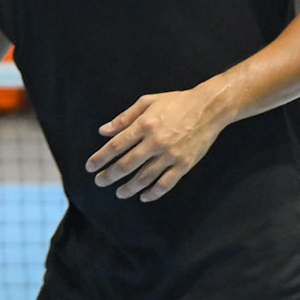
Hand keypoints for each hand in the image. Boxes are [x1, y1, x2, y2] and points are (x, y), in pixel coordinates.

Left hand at [86, 88, 226, 201]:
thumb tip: (103, 131)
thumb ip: (123, 118)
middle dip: (109, 175)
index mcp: (144, 125)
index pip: (116, 145)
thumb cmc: (175, 102)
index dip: (101, 158)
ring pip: (145, 177)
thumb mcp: (146, 102)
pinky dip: (153, 193)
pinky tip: (143, 196)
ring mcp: (171, 155)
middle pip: (126, 164)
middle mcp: (155, 142)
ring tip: (119, 193)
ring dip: (129, 188)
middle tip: (99, 182)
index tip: (90, 167)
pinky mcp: (184, 164)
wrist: (209, 108)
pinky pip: (166, 183)